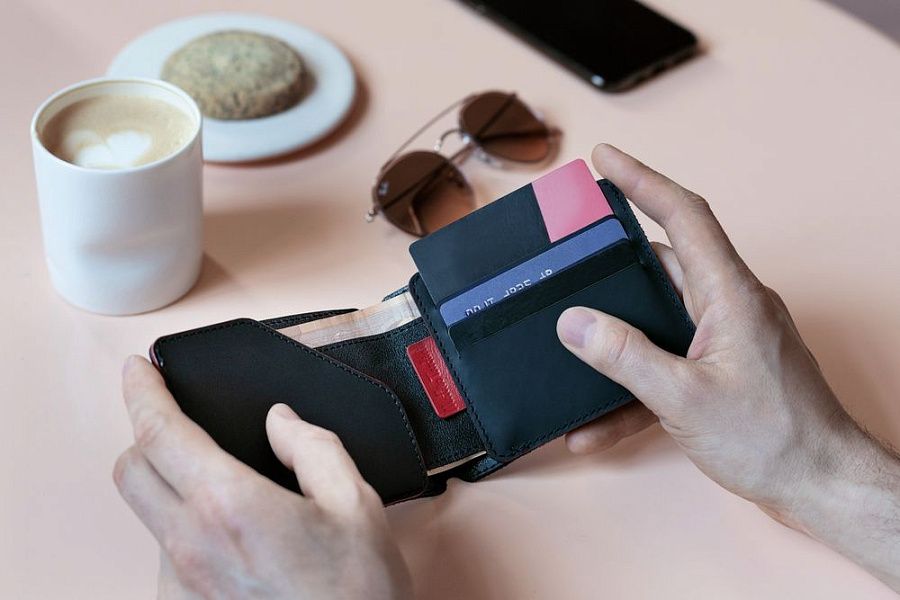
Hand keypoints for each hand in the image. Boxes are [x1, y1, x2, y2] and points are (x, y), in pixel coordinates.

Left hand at [114, 356, 411, 599]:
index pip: (160, 432)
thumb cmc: (357, 596)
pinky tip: (235, 543)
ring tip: (230, 499)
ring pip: (149, 514)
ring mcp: (181, 584)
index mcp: (231, 505)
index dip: (142, 392)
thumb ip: (314, 447)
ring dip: (172, 490)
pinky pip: (168, 553)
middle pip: (131, 469)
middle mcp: (191, 546)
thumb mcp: (356, 504)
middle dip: (146, 435)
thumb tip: (281, 422)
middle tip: (179, 424)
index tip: (137, 370)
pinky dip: (188, 532)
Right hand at [556, 144, 899, 588]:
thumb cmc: (771, 439)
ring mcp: (726, 337)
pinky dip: (632, 384)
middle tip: (569, 249)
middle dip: (612, 256)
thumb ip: (625, 357)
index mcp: (729, 295)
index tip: (604, 158)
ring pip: (658, 315)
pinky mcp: (721, 368)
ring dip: (616, 333)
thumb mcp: (684, 397)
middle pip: (663, 261)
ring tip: (570, 336)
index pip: (684, 216)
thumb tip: (574, 322)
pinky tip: (594, 422)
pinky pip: (667, 361)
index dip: (641, 180)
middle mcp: (729, 305)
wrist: (820, 486)